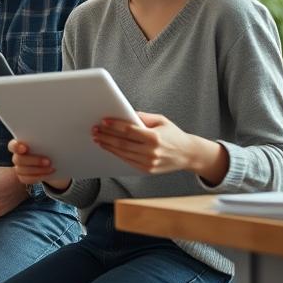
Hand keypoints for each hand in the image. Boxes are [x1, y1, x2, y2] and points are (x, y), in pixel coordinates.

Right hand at [8, 139, 70, 191]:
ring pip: (23, 170)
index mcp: (19, 145)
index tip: (25, 148)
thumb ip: (45, 139)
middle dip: (33, 160)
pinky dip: (39, 177)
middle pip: (18, 160)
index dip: (16, 147)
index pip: (12, 145)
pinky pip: (27, 179)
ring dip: (38, 170)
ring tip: (52, 168)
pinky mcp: (23, 177)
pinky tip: (49, 173)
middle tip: (48, 161)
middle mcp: (17, 156)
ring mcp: (19, 168)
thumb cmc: (48, 147)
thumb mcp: (48, 141)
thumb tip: (55, 134)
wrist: (52, 160)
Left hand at [92, 112, 227, 184]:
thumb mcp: (161, 120)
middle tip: (95, 130)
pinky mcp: (146, 170)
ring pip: (122, 153)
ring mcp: (148, 162)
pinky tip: (108, 147)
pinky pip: (127, 161)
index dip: (114, 125)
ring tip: (98, 138)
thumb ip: (143, 117)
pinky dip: (116, 154)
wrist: (188, 154)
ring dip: (108, 145)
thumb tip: (125, 113)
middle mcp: (151, 151)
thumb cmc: (174, 135)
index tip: (103, 121)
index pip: (129, 130)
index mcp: (154, 137)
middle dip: (106, 136)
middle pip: (122, 143)